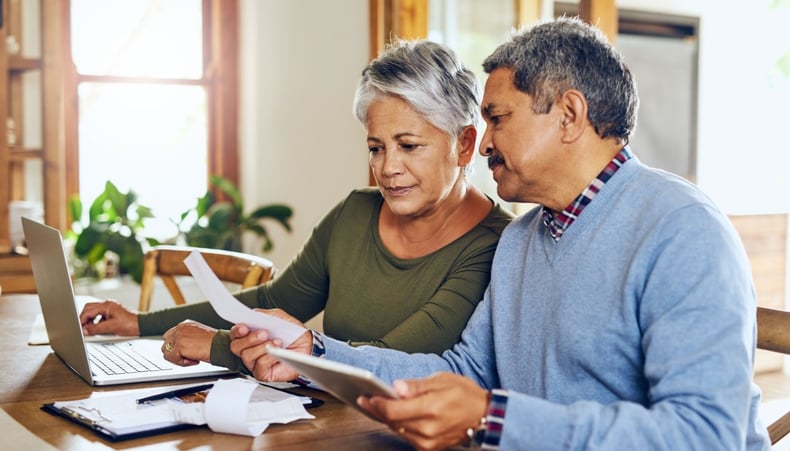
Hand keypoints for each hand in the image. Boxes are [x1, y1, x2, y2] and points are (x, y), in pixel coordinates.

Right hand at [79, 300, 139, 335]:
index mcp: (106, 305)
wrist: (141, 326)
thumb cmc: (130, 324)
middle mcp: (108, 305)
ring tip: (91, 329)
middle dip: (85, 319)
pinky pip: (101, 316)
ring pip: (94, 313)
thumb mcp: (110, 327)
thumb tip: (85, 330)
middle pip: (89, 309)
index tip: (79, 328)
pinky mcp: (113, 314)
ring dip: (91, 321)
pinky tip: (99, 329)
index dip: (82, 320)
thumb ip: (95, 328)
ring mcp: (110, 309)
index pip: (88, 311)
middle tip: (83, 328)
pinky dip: (97, 322)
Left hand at [161, 320, 215, 365]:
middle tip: (188, 357)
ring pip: (167, 352)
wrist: (221, 345)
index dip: (176, 347)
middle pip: (166, 344)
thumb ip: (186, 339)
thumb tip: (178, 349)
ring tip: (192, 359)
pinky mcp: (180, 346)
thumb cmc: (215, 343)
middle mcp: (180, 328)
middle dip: (175, 353)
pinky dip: (182, 363)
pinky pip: (172, 359)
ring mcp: (179, 336)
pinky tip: (194, 360)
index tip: (185, 353)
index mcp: (185, 324)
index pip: (170, 336)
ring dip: (178, 359)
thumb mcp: (198, 337)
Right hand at [229, 308, 311, 381]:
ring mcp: (254, 362)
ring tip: (277, 341)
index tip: (244, 327)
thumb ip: (264, 315)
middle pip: (236, 346)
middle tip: (264, 333)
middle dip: (249, 339)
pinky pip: (259, 366)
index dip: (237, 331)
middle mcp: (249, 349)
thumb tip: (253, 315)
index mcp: (250, 335)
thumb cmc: (291, 333)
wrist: (307, 345)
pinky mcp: (263, 373)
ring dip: (261, 347)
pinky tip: (277, 352)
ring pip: (247, 356)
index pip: (235, 334)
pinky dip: (268, 357)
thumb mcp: (279, 318)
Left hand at [358, 372, 488, 450]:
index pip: (393, 410)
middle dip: (376, 410)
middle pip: (392, 421)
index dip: (377, 404)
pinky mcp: (429, 448)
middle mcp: (428, 429)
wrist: (484, 416)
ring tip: (375, 405)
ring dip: (386, 418)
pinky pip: (406, 436)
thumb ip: (416, 386)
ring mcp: (428, 441)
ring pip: (397, 430)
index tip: (367, 396)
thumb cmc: (465, 395)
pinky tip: (392, 416)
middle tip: (365, 399)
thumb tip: (396, 387)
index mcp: (431, 408)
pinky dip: (398, 425)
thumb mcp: (442, 380)